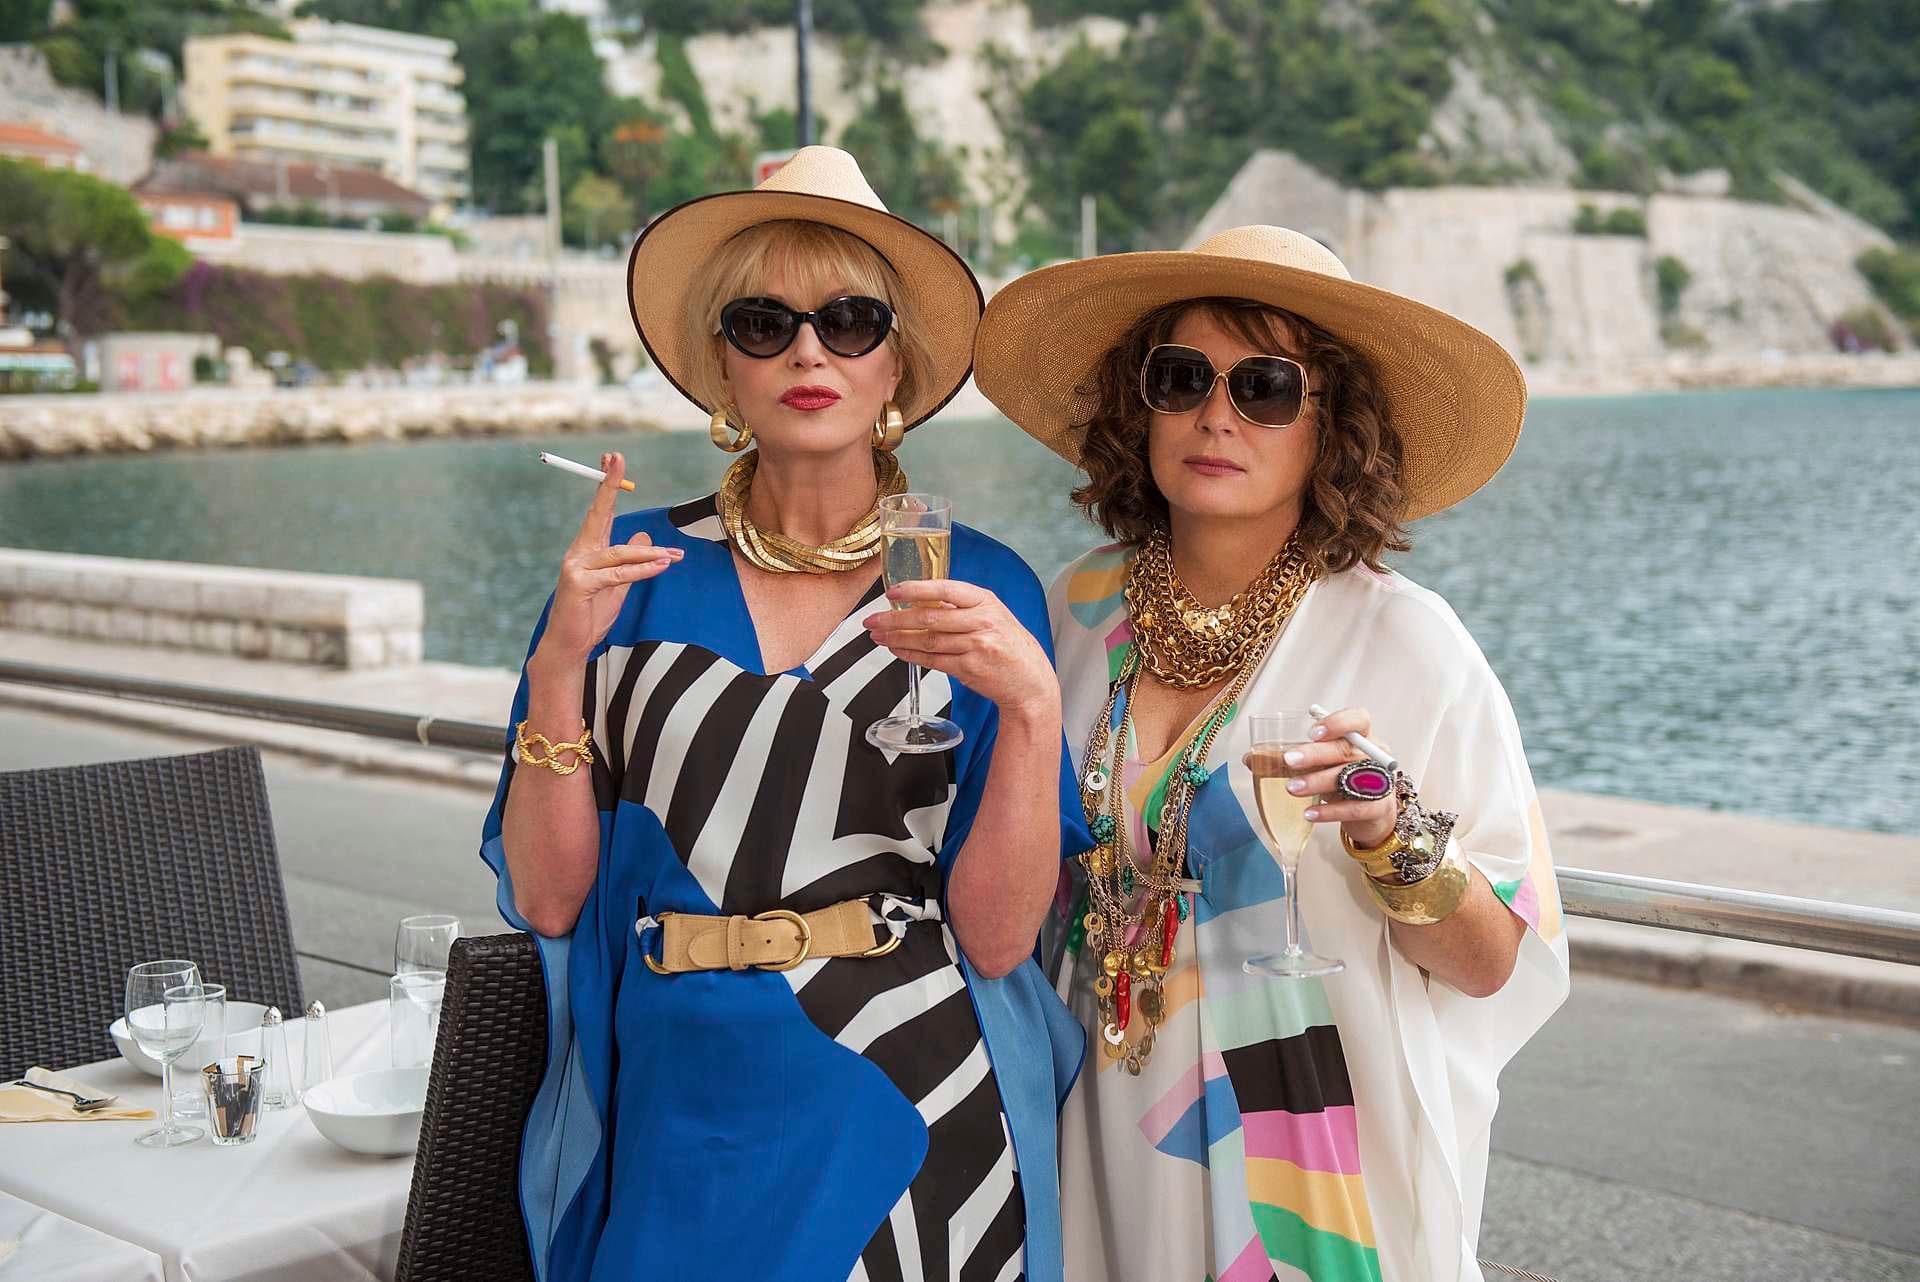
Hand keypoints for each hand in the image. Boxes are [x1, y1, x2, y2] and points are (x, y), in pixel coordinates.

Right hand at [532, 452, 681, 667]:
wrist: (569, 644)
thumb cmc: (590, 614)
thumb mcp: (618, 584)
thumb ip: (631, 561)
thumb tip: (646, 536)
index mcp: (588, 548)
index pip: (600, 511)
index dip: (607, 485)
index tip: (612, 458)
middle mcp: (579, 552)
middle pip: (598, 513)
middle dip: (608, 484)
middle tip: (617, 458)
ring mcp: (576, 567)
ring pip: (618, 552)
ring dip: (650, 554)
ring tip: (674, 555)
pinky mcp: (578, 584)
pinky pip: (617, 574)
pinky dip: (641, 571)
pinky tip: (661, 565)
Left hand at [863, 580, 1059, 724]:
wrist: (1030, 680)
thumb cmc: (1009, 645)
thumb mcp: (992, 615)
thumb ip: (961, 608)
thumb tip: (920, 601)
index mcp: (985, 601)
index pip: (944, 589)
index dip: (915, 589)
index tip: (892, 592)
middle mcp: (982, 621)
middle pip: (929, 616)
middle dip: (895, 618)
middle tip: (873, 620)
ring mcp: (976, 646)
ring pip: (927, 640)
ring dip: (898, 639)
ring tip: (879, 637)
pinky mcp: (970, 669)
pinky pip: (933, 660)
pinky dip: (911, 655)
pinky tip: (897, 651)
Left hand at [1244, 707, 1396, 849]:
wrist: (1372, 814)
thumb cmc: (1343, 780)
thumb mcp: (1322, 765)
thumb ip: (1291, 759)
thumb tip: (1251, 758)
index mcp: (1362, 737)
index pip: (1359, 719)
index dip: (1338, 722)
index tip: (1313, 731)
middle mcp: (1374, 755)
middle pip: (1345, 750)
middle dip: (1315, 754)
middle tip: (1288, 761)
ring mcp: (1380, 780)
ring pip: (1349, 778)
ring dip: (1317, 782)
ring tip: (1292, 788)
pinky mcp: (1379, 807)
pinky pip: (1355, 807)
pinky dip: (1330, 811)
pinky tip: (1309, 813)